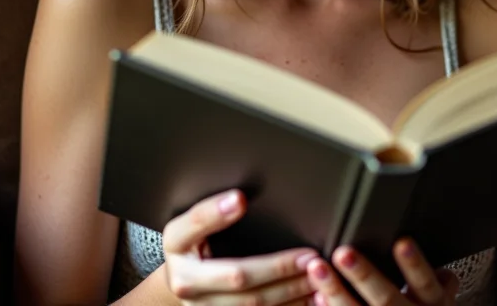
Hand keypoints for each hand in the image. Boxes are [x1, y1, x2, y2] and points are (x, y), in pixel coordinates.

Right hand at [162, 188, 319, 305]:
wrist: (181, 280)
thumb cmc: (191, 244)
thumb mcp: (188, 224)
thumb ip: (209, 212)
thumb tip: (239, 199)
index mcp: (177, 253)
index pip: (197, 226)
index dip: (218, 215)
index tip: (241, 199)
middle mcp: (189, 288)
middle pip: (238, 279)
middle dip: (277, 268)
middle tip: (310, 257)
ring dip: (290, 292)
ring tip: (318, 278)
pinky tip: (310, 298)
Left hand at [305, 238, 457, 305]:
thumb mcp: (439, 302)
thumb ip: (436, 282)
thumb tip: (436, 261)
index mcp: (433, 304)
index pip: (424, 283)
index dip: (414, 264)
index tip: (402, 242)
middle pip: (386, 298)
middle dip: (364, 275)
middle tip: (344, 253)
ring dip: (337, 292)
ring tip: (319, 269)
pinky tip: (318, 297)